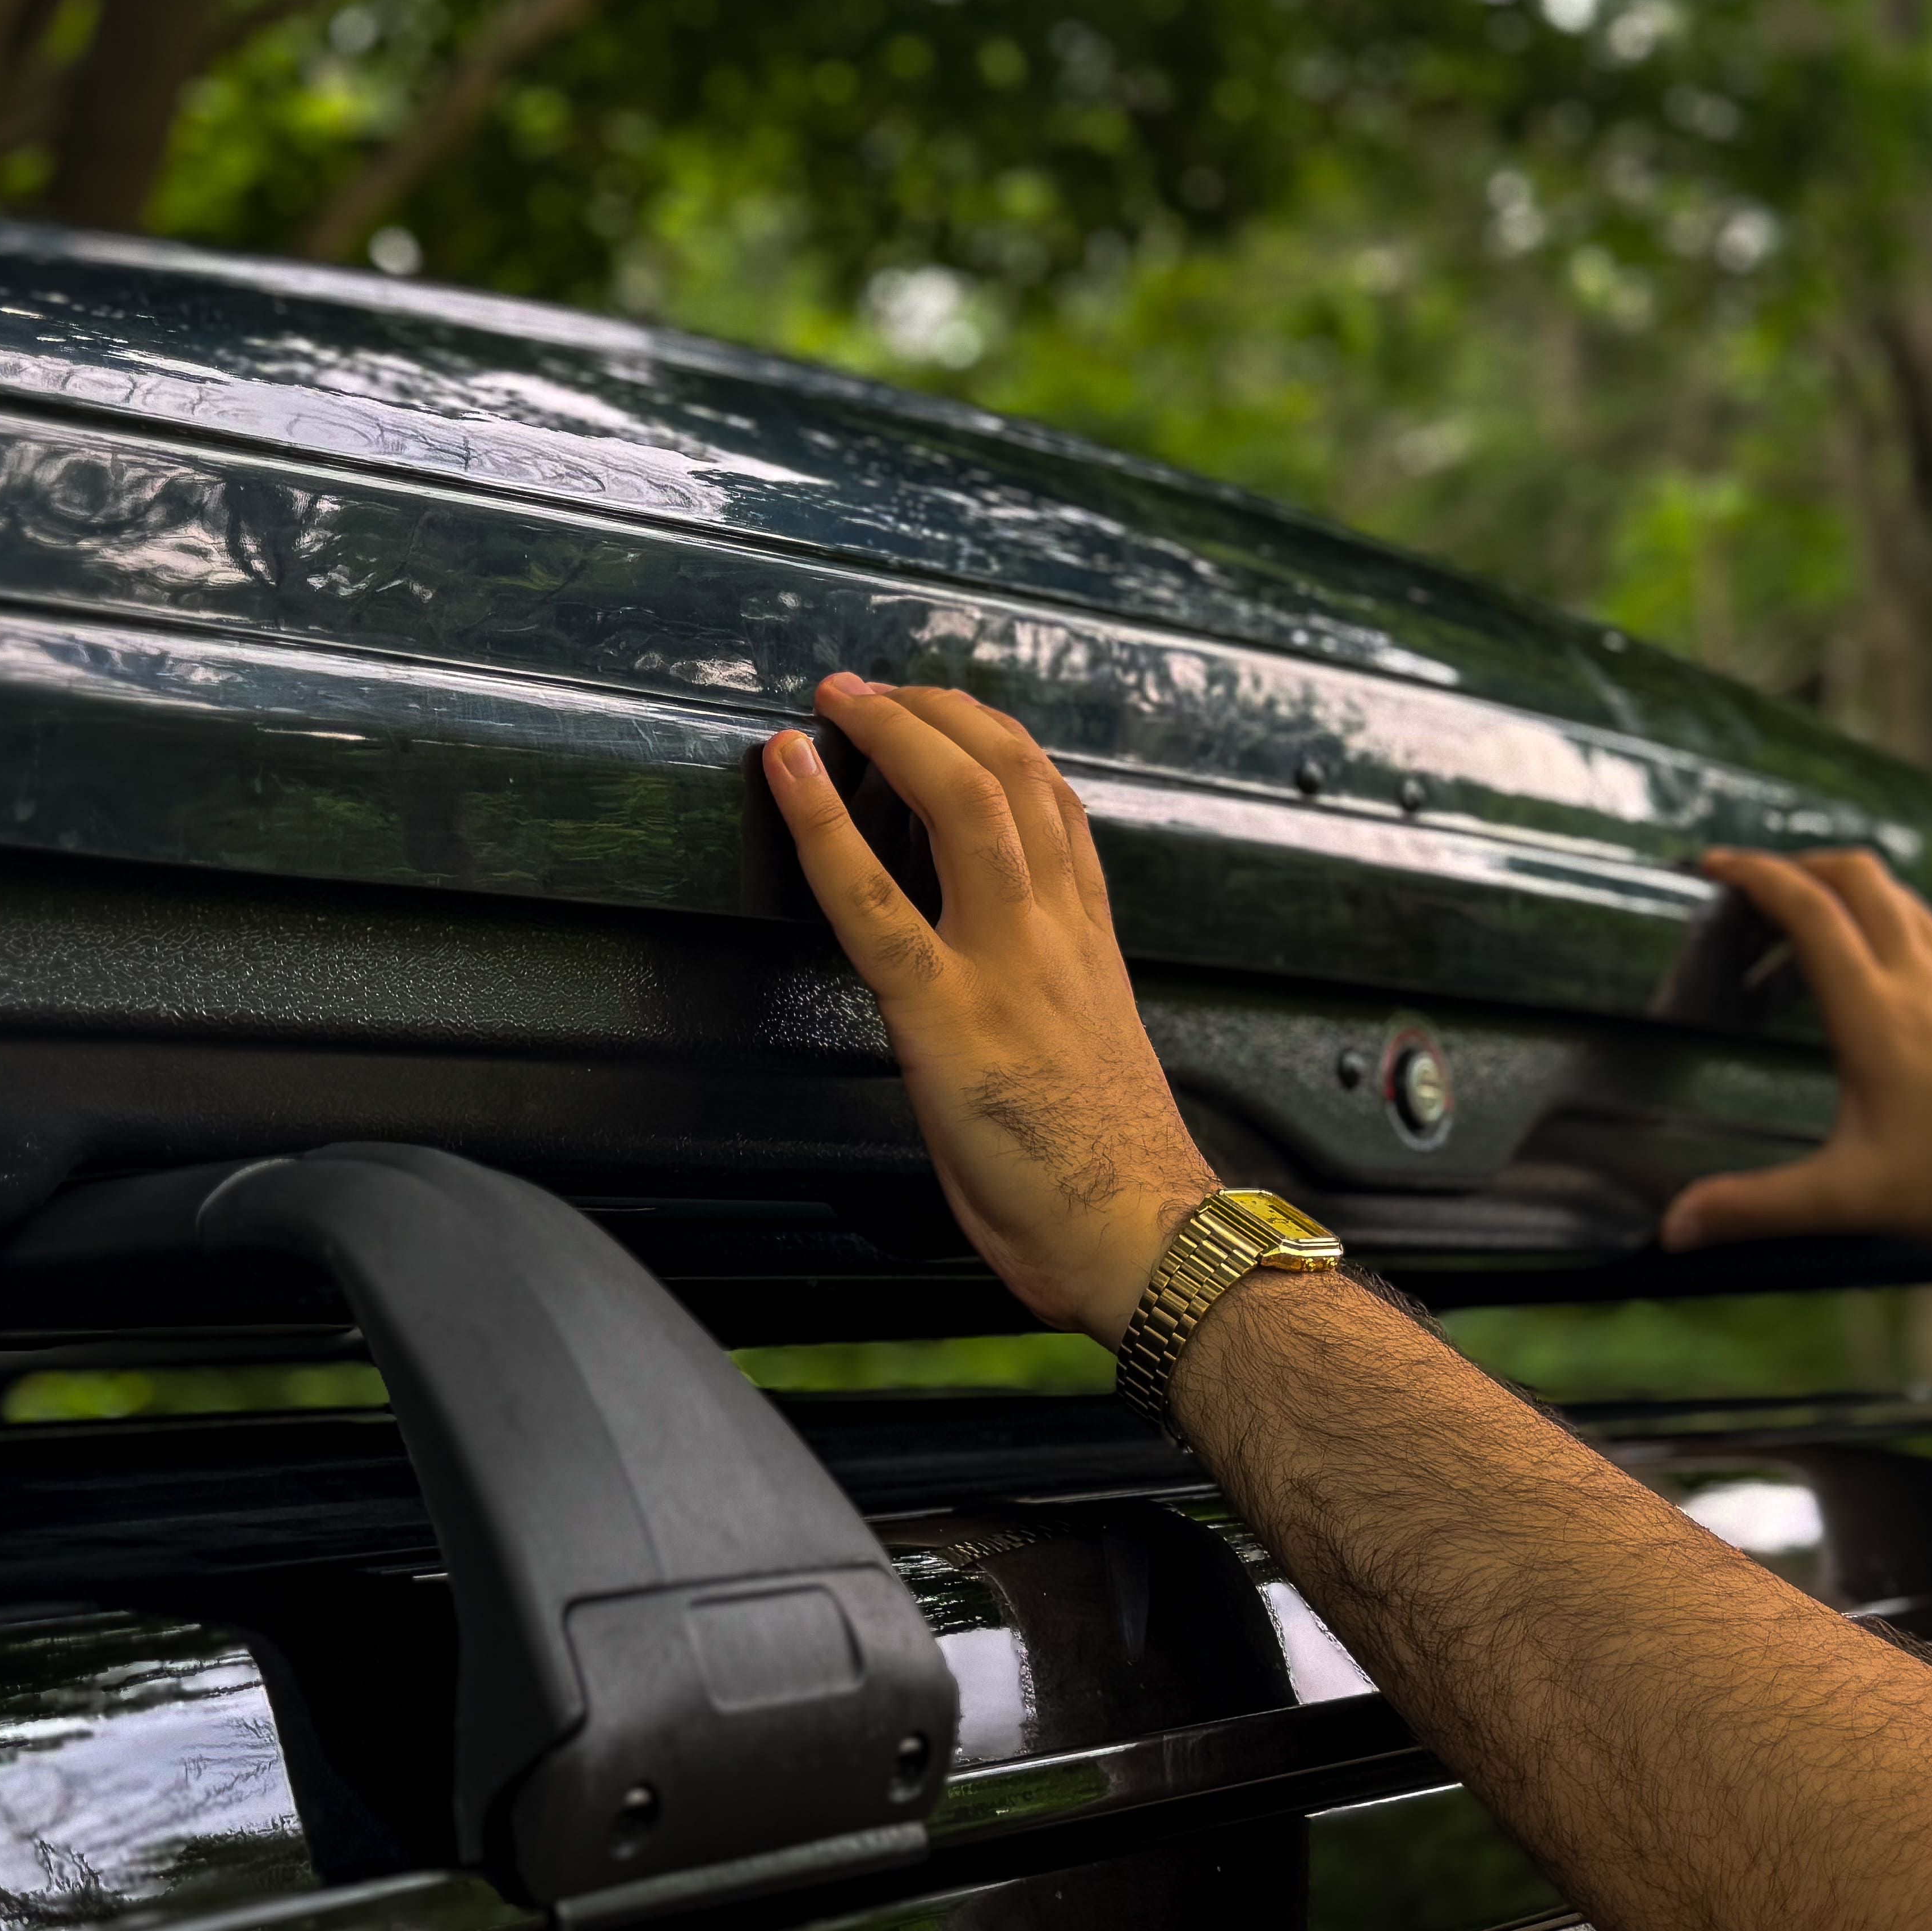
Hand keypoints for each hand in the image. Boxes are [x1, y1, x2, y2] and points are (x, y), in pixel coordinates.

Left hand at [763, 676, 1214, 1343]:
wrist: (1144, 1242)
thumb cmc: (1112, 1179)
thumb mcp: (1094, 1063)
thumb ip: (1056, 1008)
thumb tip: (1018, 1004)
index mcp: (1090, 946)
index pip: (1058, 808)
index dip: (1000, 745)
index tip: (952, 716)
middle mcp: (1056, 935)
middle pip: (1013, 776)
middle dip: (938, 712)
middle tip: (872, 688)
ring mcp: (1005, 966)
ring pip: (963, 804)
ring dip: (892, 733)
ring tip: (836, 700)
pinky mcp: (947, 1016)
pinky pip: (874, 900)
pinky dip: (823, 823)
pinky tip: (787, 773)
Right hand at [1659, 848, 1931, 1263]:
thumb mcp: (1848, 1197)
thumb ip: (1756, 1206)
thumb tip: (1672, 1228)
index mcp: (1877, 1013)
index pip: (1811, 911)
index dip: (1756, 875)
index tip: (1711, 864)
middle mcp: (1922, 982)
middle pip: (1858, 878)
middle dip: (1796, 866)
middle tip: (1747, 891)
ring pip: (1897, 898)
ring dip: (1841, 892)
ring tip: (1792, 934)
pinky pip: (1926, 930)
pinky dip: (1881, 922)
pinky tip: (1862, 975)